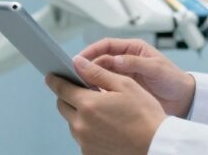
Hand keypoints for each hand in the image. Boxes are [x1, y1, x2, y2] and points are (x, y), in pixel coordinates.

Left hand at [46, 56, 166, 154]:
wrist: (156, 146)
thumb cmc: (145, 115)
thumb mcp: (124, 85)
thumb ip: (97, 72)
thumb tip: (77, 62)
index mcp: (88, 105)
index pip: (61, 88)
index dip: (55, 80)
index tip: (51, 76)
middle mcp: (81, 125)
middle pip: (63, 106)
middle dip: (69, 96)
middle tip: (84, 92)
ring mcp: (84, 142)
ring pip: (72, 122)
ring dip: (79, 114)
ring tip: (101, 111)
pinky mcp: (89, 154)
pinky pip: (82, 138)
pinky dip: (88, 130)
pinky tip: (106, 127)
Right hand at [79, 38, 195, 117]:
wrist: (184, 100)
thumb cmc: (173, 80)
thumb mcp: (156, 68)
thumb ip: (136, 63)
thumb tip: (115, 59)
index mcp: (132, 49)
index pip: (106, 46)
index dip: (91, 50)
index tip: (80, 58)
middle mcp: (125, 61)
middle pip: (100, 60)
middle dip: (87, 66)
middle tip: (75, 75)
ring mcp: (124, 76)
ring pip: (101, 75)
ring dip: (90, 79)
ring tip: (80, 87)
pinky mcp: (124, 91)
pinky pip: (107, 89)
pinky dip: (98, 91)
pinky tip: (91, 97)